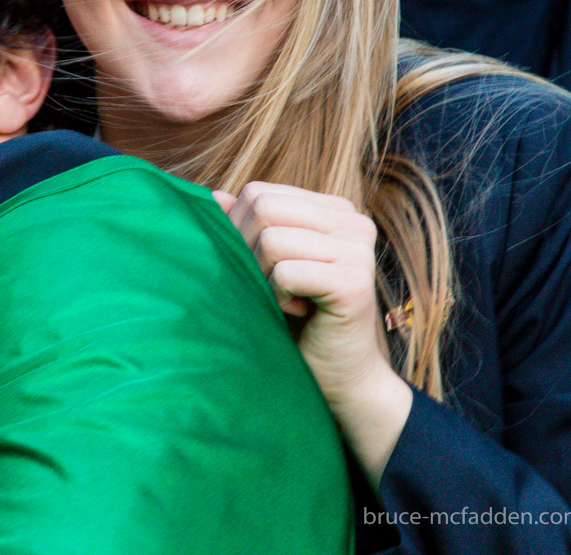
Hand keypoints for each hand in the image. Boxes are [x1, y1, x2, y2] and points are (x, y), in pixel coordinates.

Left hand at [215, 182, 412, 483]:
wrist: (337, 377)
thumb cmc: (296, 318)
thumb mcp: (266, 264)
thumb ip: (246, 226)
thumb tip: (213, 196)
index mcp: (333, 209)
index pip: (259, 193)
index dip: (238, 227)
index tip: (253, 265)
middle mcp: (352, 221)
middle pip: (263, 208)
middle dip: (247, 250)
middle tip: (266, 285)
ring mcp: (358, 250)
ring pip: (272, 240)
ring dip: (263, 278)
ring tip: (285, 300)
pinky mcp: (354, 283)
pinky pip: (286, 272)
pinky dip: (278, 297)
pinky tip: (299, 313)